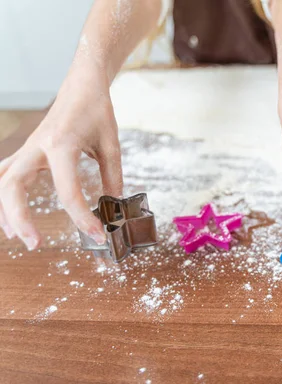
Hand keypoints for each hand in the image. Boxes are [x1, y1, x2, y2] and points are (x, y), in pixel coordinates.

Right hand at [0, 68, 122, 249]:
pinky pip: (4, 174)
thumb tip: (114, 206)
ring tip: (17, 236)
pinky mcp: (26, 152)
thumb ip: (113, 176)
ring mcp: (27, 149)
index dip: (82, 218)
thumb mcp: (111, 144)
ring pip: (1, 181)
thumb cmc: (97, 111)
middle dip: (20, 218)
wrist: (82, 86)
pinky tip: (7, 216)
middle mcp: (37, 148)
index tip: (98, 234)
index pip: (68, 191)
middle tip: (36, 244)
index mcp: (62, 145)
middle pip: (12, 186)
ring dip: (4, 210)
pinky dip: (2, 196)